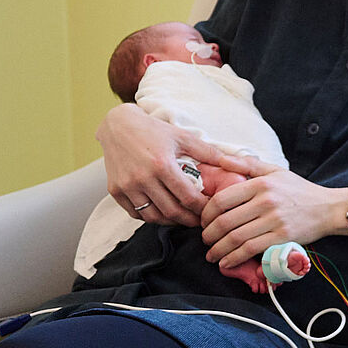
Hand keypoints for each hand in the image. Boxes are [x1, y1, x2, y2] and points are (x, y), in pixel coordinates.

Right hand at [97, 103, 253, 227]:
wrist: (118, 126)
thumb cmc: (154, 130)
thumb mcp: (183, 137)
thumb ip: (208, 152)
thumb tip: (233, 163)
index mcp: (162, 165)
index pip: (188, 197)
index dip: (203, 208)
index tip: (212, 210)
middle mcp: (143, 178)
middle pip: (171, 211)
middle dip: (190, 220)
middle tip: (201, 221)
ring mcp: (127, 186)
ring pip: (152, 216)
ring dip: (170, 221)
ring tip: (183, 218)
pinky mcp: (115, 191)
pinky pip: (135, 213)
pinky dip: (150, 217)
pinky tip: (162, 213)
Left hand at [200, 164, 345, 270]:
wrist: (329, 208)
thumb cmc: (300, 190)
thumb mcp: (276, 171)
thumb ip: (247, 164)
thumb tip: (220, 159)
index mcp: (261, 184)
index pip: (222, 199)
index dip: (206, 214)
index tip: (203, 221)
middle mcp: (266, 201)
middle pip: (225, 221)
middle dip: (209, 235)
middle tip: (205, 240)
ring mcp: (274, 220)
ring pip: (236, 238)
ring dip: (218, 250)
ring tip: (212, 254)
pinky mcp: (282, 237)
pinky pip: (251, 249)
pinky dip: (234, 258)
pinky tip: (226, 261)